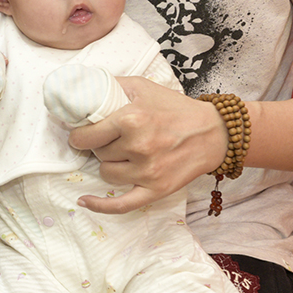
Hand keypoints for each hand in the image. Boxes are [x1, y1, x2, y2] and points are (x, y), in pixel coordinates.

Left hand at [69, 76, 226, 213]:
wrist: (213, 132)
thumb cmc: (175, 108)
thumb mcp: (142, 87)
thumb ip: (111, 86)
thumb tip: (83, 90)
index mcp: (131, 120)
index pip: (87, 135)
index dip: (80, 135)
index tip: (81, 134)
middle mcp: (138, 147)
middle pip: (98, 153)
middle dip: (101, 146)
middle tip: (113, 139)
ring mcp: (147, 172)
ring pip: (106, 173)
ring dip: (110, 164)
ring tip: (124, 154)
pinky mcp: (156, 190)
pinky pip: (121, 204)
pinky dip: (101, 205)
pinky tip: (84, 201)